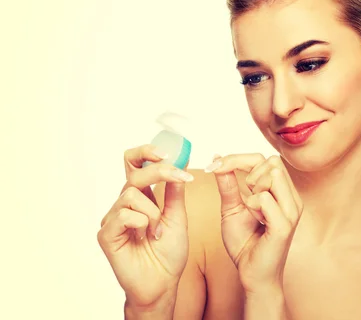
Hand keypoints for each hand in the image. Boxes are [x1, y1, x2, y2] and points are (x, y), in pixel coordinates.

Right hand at [97, 144, 193, 307]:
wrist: (162, 283)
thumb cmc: (168, 253)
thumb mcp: (177, 218)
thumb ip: (175, 193)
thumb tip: (178, 165)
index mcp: (142, 197)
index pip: (135, 165)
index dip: (146, 152)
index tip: (167, 153)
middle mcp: (124, 204)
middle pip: (134, 173)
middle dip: (159, 171)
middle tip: (179, 176)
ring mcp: (113, 218)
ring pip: (132, 195)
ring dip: (154, 212)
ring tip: (157, 231)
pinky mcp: (106, 234)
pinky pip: (124, 215)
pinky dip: (142, 223)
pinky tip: (145, 238)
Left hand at [208, 154, 302, 293]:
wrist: (253, 276)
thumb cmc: (246, 244)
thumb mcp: (232, 208)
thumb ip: (228, 184)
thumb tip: (218, 160)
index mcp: (282, 193)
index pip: (266, 159)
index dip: (238, 158)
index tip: (214, 166)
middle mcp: (292, 198)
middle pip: (272, 161)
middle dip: (247, 170)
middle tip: (241, 194)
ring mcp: (291, 211)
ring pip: (273, 174)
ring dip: (252, 187)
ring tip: (249, 207)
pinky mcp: (284, 226)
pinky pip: (265, 199)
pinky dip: (251, 204)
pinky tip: (252, 218)